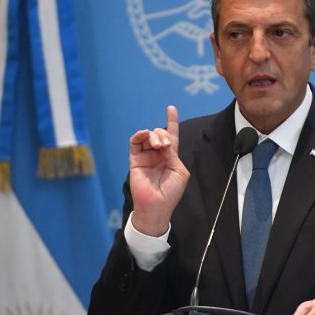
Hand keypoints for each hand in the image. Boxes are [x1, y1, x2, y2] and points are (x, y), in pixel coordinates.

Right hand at [128, 105, 189, 236]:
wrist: (157, 206)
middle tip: (165, 146)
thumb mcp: (179, 172)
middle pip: (159, 134)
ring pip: (147, 136)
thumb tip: (164, 144)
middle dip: (163, 134)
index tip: (171, 108)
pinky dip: (139, 135)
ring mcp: (146, 156)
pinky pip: (134, 142)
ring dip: (153, 135)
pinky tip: (144, 134)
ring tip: (158, 145)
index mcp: (170, 157)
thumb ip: (173, 155)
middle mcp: (157, 155)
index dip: (171, 122)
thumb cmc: (171, 192)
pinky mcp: (135, 160)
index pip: (171, 136)